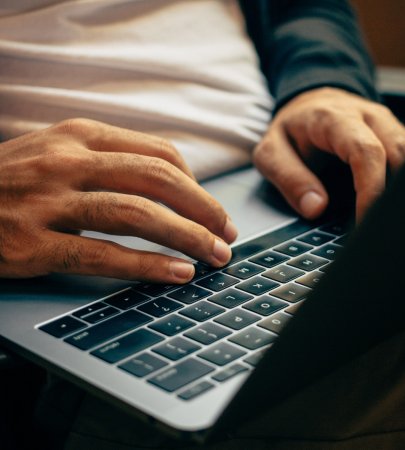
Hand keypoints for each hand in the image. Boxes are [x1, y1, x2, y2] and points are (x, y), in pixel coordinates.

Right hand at [0, 119, 236, 282]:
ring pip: (137, 214)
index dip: (197, 184)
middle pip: (158, 180)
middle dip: (203, 210)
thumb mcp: (58, 152)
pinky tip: (176, 274)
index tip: (214, 209)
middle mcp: (67, 160)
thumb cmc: (11, 182)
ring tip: (214, 256)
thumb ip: (109, 161)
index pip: (159, 153)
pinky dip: (147, 265)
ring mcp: (47, 201)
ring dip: (186, 237)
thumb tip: (173, 185)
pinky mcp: (30, 243)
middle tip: (227, 235)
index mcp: (79, 135)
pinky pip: (102, 255)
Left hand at [253, 87, 404, 219]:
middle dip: (398, 193)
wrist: (310, 103)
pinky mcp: (399, 135)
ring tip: (399, 220)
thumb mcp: (271, 151)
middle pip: (403, 151)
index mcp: (336, 118)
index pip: (367, 152)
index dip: (372, 188)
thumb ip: (289, 178)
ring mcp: (389, 124)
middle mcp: (370, 117)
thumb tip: (316, 207)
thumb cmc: (292, 130)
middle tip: (387, 229)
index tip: (366, 220)